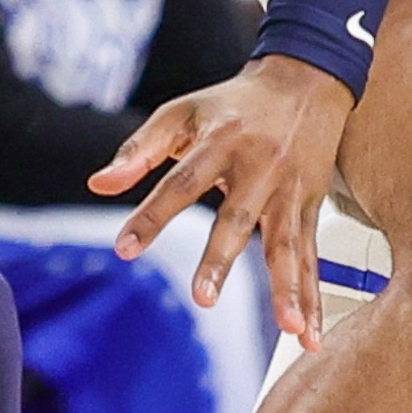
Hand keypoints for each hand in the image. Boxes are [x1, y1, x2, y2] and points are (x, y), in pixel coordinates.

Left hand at [91, 55, 355, 341]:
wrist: (308, 79)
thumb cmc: (234, 102)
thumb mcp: (182, 112)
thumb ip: (138, 149)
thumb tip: (98, 184)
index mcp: (221, 142)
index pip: (181, 182)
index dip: (152, 215)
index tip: (124, 248)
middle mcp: (259, 168)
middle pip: (237, 218)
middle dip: (221, 259)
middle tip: (204, 298)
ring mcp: (289, 191)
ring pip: (287, 245)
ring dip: (288, 289)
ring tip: (288, 328)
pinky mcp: (310, 207)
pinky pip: (311, 257)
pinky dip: (313, 297)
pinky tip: (309, 333)